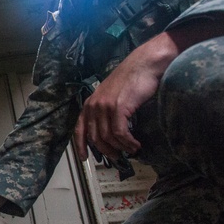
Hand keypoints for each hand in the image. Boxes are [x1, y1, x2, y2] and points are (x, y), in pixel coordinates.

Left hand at [73, 33, 177, 160]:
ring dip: (121, 148)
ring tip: (131, 150)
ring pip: (108, 138)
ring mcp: (105, 107)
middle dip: (107, 151)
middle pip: (95, 138)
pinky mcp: (118, 108)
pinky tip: (135, 145)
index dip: (81, 146)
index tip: (84, 159)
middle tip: (118, 157)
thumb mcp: (112, 96)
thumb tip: (111, 135)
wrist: (144, 64)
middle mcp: (94, 105)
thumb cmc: (132, 80)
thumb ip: (106, 112)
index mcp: (90, 103)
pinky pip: (120, 134)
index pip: (79, 129)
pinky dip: (128, 143)